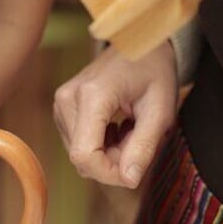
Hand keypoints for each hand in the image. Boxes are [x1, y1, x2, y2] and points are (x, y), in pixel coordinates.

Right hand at [53, 42, 177, 188]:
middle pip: (80, 156)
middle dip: (112, 163)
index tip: (133, 172)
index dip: (108, 174)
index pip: (84, 155)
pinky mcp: (62, 106)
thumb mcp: (160, 110)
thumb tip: (128, 181)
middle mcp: (67, 99)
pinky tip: (117, 127)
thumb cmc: (155, 70)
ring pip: (78, 152)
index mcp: (91, 96)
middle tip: (139, 144)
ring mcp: (61, 102)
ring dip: (107, 154)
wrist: (141, 42)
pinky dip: (99, 144)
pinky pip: (76, 142)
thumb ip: (144, 147)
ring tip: (130, 131)